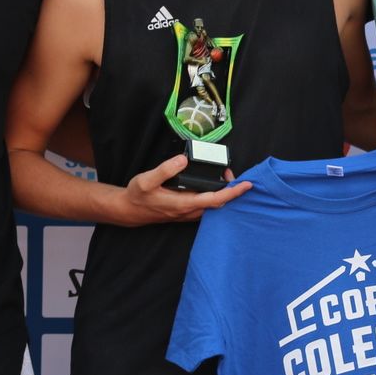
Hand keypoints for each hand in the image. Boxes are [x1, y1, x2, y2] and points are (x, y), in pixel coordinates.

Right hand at [114, 155, 250, 224]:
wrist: (129, 210)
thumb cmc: (137, 196)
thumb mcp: (146, 180)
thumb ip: (165, 169)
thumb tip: (183, 159)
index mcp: (183, 203)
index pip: (215, 200)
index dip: (232, 192)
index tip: (246, 184)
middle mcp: (189, 211)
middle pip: (219, 204)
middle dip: (231, 190)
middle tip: (231, 172)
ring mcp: (187, 214)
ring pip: (213, 207)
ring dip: (223, 194)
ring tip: (226, 178)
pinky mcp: (185, 212)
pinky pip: (206, 207)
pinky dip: (215, 198)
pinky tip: (214, 188)